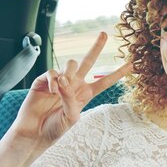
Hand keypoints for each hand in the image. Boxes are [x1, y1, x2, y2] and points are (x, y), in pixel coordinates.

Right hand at [14, 32, 130, 147]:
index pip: (105, 81)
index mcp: (86, 94)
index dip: (118, 73)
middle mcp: (75, 84)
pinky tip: (51, 92)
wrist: (34, 133)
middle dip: (96, 47)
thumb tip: (64, 79)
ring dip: (68, 73)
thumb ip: (71, 98)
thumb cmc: (55, 128)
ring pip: (70, 64)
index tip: (132, 64)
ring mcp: (60, 81)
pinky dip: (53, 80)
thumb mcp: (71, 117)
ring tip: (62, 87)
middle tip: (104, 34)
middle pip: (88, 61)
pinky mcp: (44, 80)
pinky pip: (52, 72)